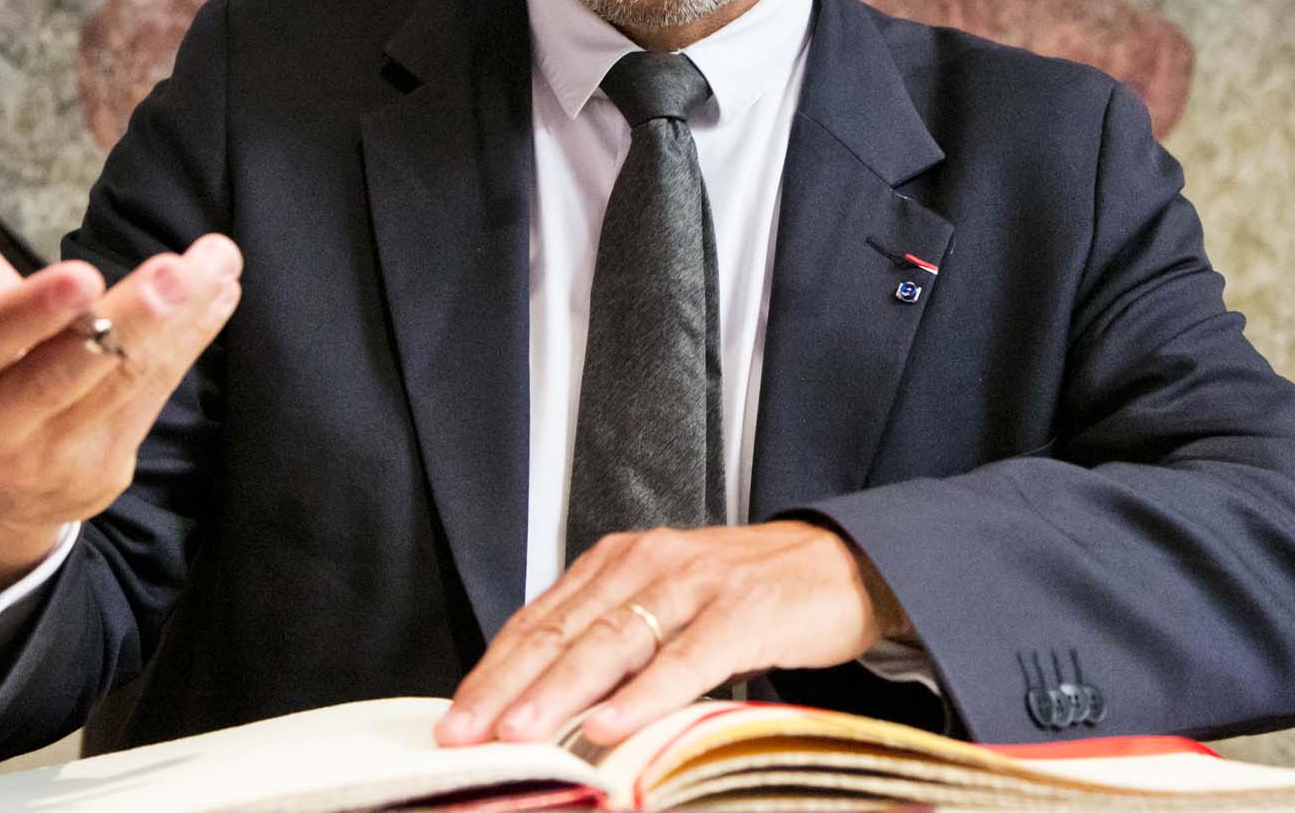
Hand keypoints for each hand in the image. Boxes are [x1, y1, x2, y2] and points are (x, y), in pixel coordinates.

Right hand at [0, 117, 241, 593]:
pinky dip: (191, 344)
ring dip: (180, 323)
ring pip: (121, 384)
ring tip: (218, 264)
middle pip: (64, 371)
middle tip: (180, 271)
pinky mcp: (101, 470)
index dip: (31, 312)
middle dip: (128, 320)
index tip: (83, 274)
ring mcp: (49, 456)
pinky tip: (221, 296)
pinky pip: (152, 400)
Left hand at [435, 521, 911, 749]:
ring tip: (519, 732)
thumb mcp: (666, 605)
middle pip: (562, 631)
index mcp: (619, 561)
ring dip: (558, 692)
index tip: (454, 718)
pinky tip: (609, 725)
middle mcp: (647, 563)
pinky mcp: (743, 612)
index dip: (492, 670)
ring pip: (612, 643)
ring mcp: (695, 585)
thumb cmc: (744, 595)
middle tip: (464, 732)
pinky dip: (643, 695)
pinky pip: (685, 660)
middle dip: (506, 686)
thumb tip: (540, 702)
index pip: (539, 619)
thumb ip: (610, 641)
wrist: (840, 565)